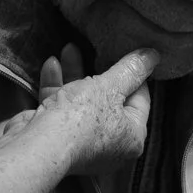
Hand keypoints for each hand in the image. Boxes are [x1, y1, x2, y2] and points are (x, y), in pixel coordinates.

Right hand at [0, 45, 157, 192]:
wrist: (38, 145)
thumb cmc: (83, 118)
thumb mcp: (111, 86)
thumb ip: (130, 69)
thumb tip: (153, 55)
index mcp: (132, 137)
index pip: (140, 100)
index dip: (133, 74)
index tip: (126, 52)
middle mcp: (110, 144)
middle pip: (109, 99)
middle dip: (98, 71)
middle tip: (98, 47)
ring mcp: (81, 142)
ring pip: (82, 101)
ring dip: (74, 74)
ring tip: (70, 48)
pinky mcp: (56, 136)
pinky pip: (61, 107)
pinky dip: (57, 86)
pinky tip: (52, 63)